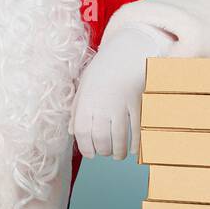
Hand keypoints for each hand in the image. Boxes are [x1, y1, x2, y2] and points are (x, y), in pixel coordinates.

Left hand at [73, 23, 172, 159]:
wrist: (126, 52)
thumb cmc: (102, 71)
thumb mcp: (84, 86)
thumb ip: (77, 109)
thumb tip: (71, 131)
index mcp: (86, 101)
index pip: (82, 133)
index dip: (86, 148)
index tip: (91, 154)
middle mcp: (102, 105)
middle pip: (101, 138)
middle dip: (103, 151)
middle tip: (105, 153)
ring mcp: (121, 105)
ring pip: (119, 137)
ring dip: (118, 151)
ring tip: (117, 156)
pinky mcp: (138, 103)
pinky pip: (136, 129)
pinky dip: (135, 143)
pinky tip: (132, 150)